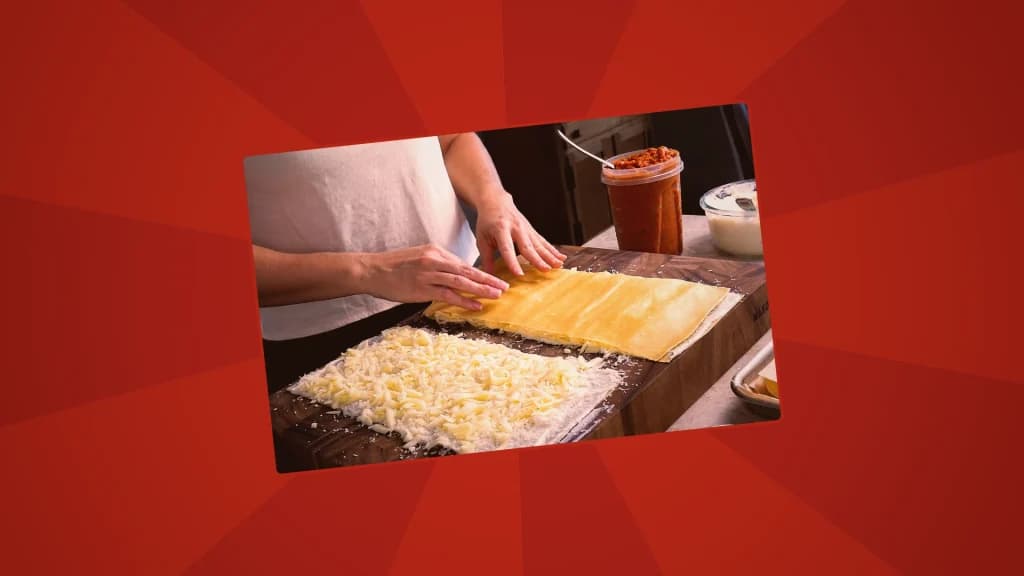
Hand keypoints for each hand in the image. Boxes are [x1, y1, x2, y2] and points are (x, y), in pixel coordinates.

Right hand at [361, 244, 508, 309]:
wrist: (371, 270)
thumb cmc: (393, 267)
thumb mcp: (417, 258)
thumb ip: (436, 265)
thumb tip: (453, 275)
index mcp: (435, 251)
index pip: (462, 264)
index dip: (480, 272)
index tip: (494, 278)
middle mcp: (435, 260)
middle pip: (467, 271)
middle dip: (488, 279)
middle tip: (505, 286)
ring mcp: (429, 273)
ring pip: (461, 282)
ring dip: (481, 289)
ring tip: (497, 295)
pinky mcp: (422, 287)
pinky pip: (448, 295)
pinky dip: (464, 300)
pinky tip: (477, 305)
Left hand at [474, 192, 566, 274]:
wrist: (496, 202)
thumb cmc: (487, 222)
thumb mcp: (482, 239)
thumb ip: (486, 258)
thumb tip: (490, 276)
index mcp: (501, 229)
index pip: (507, 248)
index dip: (513, 261)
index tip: (519, 273)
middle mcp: (516, 228)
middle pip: (528, 246)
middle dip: (537, 259)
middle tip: (546, 269)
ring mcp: (526, 228)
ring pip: (539, 244)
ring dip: (549, 255)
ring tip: (558, 265)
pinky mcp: (532, 230)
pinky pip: (543, 242)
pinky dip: (553, 250)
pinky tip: (561, 258)